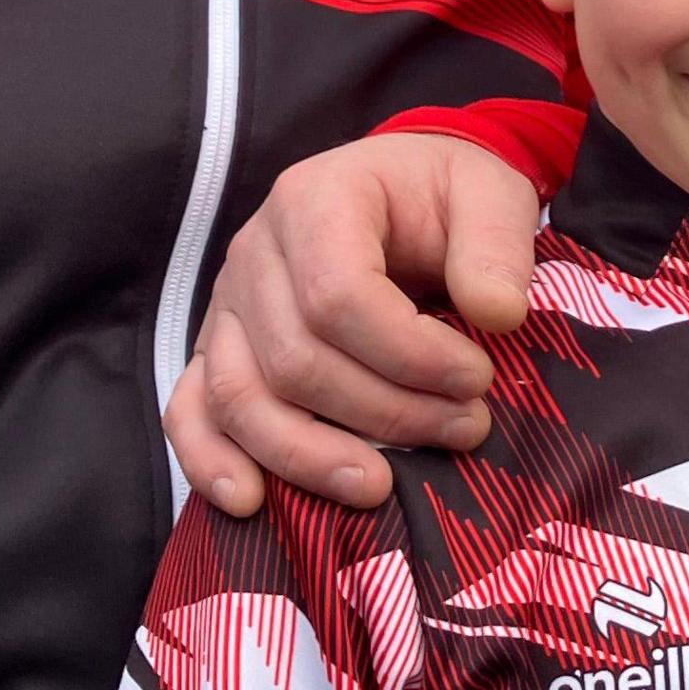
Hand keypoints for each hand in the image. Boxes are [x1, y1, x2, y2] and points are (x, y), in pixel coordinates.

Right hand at [162, 134, 544, 516]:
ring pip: (241, 397)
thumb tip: (497, 315)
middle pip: (295, 359)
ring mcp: (227, 306)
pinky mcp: (217, 351)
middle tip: (465, 428)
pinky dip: (211, 461)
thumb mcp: (492, 194)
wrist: (406, 189)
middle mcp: (255, 253)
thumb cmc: (445, 195)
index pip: (338, 295)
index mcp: (315, 200)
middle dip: (385, 412)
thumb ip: (497, 248)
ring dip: (310, 455)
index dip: (409, 354)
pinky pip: (190, 410)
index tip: (478, 379)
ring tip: (380, 488)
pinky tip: (252, 501)